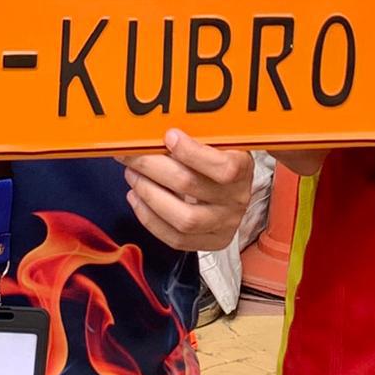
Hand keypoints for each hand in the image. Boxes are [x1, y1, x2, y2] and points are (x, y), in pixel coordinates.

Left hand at [117, 132, 255, 252]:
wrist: (232, 190)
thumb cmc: (216, 159)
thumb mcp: (215, 142)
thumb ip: (193, 137)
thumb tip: (153, 131)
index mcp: (243, 168)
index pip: (223, 167)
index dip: (192, 152)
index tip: (168, 136)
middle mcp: (237, 199)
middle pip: (190, 186)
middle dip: (152, 168)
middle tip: (130, 155)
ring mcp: (225, 224)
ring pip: (183, 218)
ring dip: (149, 194)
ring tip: (132, 175)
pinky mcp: (211, 242)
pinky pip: (176, 239)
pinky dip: (149, 218)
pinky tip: (136, 197)